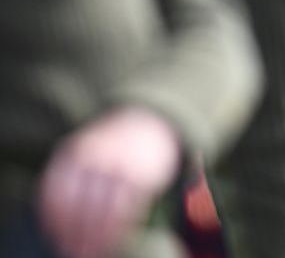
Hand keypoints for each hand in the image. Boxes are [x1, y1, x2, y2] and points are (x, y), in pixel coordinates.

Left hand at [37, 108, 180, 257]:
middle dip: (78, 235)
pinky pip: (129, 208)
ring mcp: (121, 165)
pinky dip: (122, 229)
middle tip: (75, 253)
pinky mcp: (143, 174)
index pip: (58, 193)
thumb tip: (54, 226)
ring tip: (94, 253)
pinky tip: (115, 239)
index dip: (57, 222)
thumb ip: (66, 182)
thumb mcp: (81, 153)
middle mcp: (96, 157)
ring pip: (106, 211)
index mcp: (73, 152)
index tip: (58, 240)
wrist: (146, 123)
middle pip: (82, 206)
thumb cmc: (106, 148)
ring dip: (99, 238)